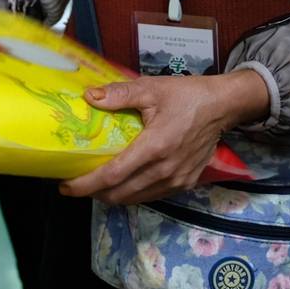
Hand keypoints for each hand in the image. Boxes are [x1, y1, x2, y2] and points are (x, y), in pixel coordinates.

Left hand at [61, 71, 265, 205]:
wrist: (223, 106)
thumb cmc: (187, 95)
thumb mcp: (152, 88)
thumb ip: (119, 94)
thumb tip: (89, 97)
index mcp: (155, 147)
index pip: (112, 176)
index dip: (86, 185)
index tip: (66, 187)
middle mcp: (165, 170)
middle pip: (120, 194)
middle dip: (94, 194)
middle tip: (76, 185)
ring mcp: (177, 180)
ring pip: (135, 199)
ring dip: (112, 196)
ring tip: (96, 186)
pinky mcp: (185, 183)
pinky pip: (152, 196)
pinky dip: (133, 194)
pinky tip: (123, 183)